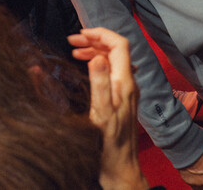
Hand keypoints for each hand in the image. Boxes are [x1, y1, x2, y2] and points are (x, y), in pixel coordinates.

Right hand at [69, 28, 149, 189]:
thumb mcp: (101, 113)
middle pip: (116, 49)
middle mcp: (129, 83)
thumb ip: (100, 84)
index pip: (119, 44)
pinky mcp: (122, 98)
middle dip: (95, 39)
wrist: (120, 167)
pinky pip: (111, 71)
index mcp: (125, 83)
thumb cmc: (109, 145)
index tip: (81, 33)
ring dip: (95, 50)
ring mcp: (126, 91)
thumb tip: (96, 57)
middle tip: (73, 40)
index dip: (101, 34)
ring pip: (113, 60)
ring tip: (75, 49)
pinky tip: (86, 66)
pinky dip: (97, 63)